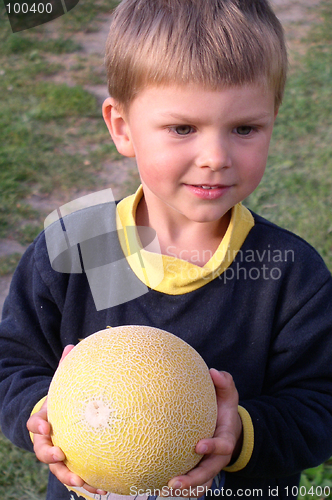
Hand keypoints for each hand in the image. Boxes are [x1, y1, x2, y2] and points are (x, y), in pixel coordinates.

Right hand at [26, 345, 106, 495]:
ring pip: (59, 470)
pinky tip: (105, 488)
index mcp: (45, 421)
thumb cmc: (66, 401)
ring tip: (83, 481)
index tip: (45, 426)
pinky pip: (78, 477)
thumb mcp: (65, 386)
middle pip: (42, 451)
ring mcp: (60, 456)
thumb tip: (72, 345)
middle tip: (59, 454)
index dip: (37, 426)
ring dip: (69, 476)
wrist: (65, 420)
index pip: (34, 424)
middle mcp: (49, 441)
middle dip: (49, 454)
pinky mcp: (73, 466)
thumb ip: (67, 368)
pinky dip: (88, 484)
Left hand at [166, 369, 242, 497]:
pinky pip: (194, 486)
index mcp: (226, 438)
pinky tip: (161, 489)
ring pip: (201, 484)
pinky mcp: (202, 472)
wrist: (228, 426)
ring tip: (165, 490)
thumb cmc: (224, 407)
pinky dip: (182, 491)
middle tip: (174, 482)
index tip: (198, 446)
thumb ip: (224, 382)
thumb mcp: (229, 394)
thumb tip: (213, 372)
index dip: (212, 447)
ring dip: (185, 489)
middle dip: (193, 479)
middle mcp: (219, 457)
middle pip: (209, 473)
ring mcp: (210, 466)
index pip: (223, 446)